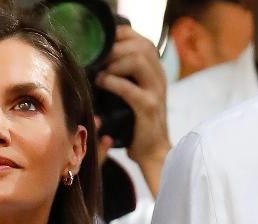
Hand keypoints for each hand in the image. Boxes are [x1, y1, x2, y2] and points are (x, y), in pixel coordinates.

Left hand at [95, 26, 170, 194]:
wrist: (153, 152)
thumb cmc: (137, 125)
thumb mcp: (133, 95)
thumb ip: (124, 76)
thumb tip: (99, 61)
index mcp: (156, 72)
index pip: (143, 40)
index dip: (122, 35)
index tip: (102, 42)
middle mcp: (159, 77)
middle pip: (141, 45)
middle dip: (115, 48)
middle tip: (97, 58)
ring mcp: (156, 91)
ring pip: (138, 59)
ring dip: (114, 62)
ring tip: (100, 72)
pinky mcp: (148, 108)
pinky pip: (129, 87)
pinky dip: (112, 82)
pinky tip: (101, 83)